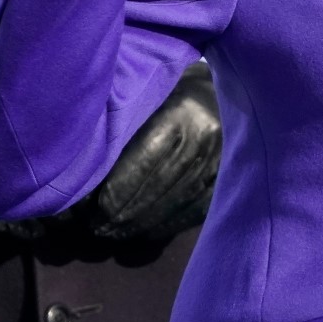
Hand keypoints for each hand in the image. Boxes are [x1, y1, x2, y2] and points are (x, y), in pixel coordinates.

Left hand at [78, 62, 221, 241]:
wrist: (230, 87)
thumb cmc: (174, 91)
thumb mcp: (149, 99)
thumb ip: (126, 129)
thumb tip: (90, 173)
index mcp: (181, 111)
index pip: (144, 161)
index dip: (117, 191)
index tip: (93, 212)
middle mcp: (206, 134)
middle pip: (160, 184)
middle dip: (125, 213)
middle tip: (99, 230)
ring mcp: (223, 157)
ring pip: (178, 200)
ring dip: (144, 223)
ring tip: (117, 234)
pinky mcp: (232, 174)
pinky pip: (199, 207)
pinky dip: (172, 224)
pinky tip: (149, 233)